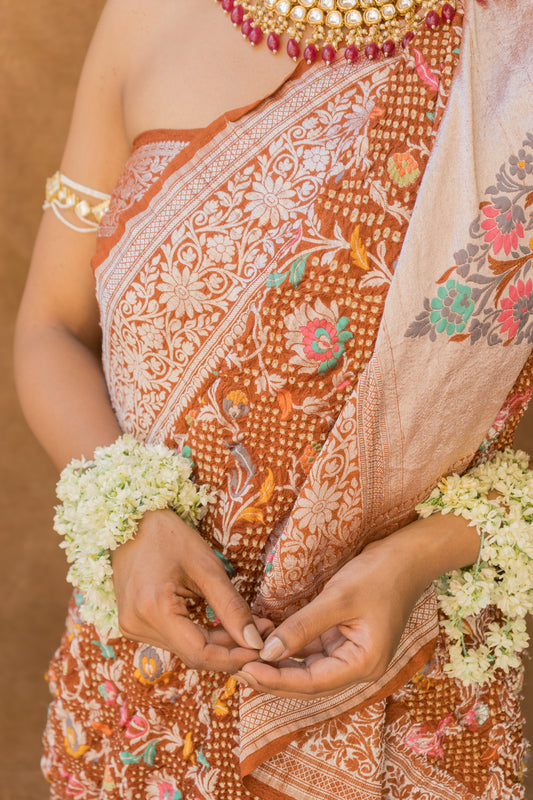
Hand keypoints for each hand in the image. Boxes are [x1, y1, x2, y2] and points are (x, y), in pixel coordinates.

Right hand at [112, 508, 268, 671]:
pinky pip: (174, 639)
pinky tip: (222, 626)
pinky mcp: (134, 622)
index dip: (234, 657)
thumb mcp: (207, 566)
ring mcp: (131, 626)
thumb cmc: (170, 536)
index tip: (263, 649)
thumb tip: (255, 641)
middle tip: (262, 633)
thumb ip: (231, 607)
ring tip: (248, 628)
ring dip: (217, 644)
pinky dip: (199, 636)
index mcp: (153, 609)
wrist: (133, 519)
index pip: (199, 653)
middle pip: (193, 653)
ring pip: (184, 649)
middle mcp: (136, 624)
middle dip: (231, 649)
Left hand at [237, 533, 437, 698]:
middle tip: (236, 668)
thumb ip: (302, 627)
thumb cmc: (379, 575)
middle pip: (308, 681)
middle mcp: (358, 666)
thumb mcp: (338, 598)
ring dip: (278, 664)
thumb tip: (267, 652)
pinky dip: (290, 647)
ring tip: (244, 657)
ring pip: (307, 668)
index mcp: (364, 664)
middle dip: (273, 677)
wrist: (407, 557)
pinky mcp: (344, 638)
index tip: (246, 669)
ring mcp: (351, 653)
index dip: (276, 679)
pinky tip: (266, 641)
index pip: (312, 682)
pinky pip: (312, 650)